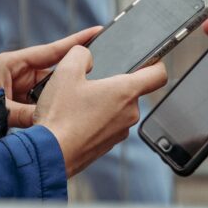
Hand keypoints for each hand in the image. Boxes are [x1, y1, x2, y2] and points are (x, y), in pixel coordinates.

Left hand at [0, 27, 100, 148]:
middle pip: (56, 74)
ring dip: (60, 101)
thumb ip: (21, 114)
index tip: (98, 31)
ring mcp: (19, 91)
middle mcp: (20, 75)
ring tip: (80, 106)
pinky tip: (61, 121)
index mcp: (13, 64)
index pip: (52, 50)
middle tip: (98, 82)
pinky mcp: (17, 108)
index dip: (76, 42)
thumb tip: (49, 121)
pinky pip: (41, 108)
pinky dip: (49, 114)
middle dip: (74, 79)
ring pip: (51, 93)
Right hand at [32, 45, 166, 177]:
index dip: (155, 62)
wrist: (49, 154)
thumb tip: (86, 55)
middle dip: (113, 84)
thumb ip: (81, 53)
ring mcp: (120, 132)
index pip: (158, 74)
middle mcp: (129, 113)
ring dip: (103, 102)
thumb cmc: (60, 116)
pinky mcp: (108, 145)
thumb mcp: (66, 71)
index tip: (148, 60)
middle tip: (89, 82)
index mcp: (125, 92)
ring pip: (117, 108)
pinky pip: (107, 124)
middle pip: (131, 90)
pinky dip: (96, 119)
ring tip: (78, 102)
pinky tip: (75, 118)